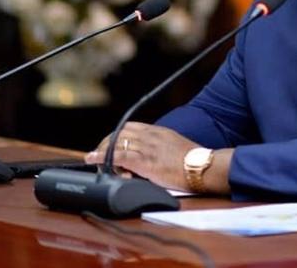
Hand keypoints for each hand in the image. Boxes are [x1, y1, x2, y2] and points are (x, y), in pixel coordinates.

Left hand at [84, 122, 231, 193]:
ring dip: (103, 152)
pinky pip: (120, 156)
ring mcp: (147, 148)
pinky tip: (94, 159)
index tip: (109, 145)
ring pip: (117, 143)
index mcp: (158, 132)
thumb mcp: (175, 148)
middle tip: (99, 154)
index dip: (115, 136)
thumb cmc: (192, 162)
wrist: (202, 167)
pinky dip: (104, 157)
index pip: (129, 128)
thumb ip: (160, 148)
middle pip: (119, 134)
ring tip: (95, 160)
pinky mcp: (145, 161)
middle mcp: (150, 136)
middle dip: (106, 143)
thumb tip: (149, 159)